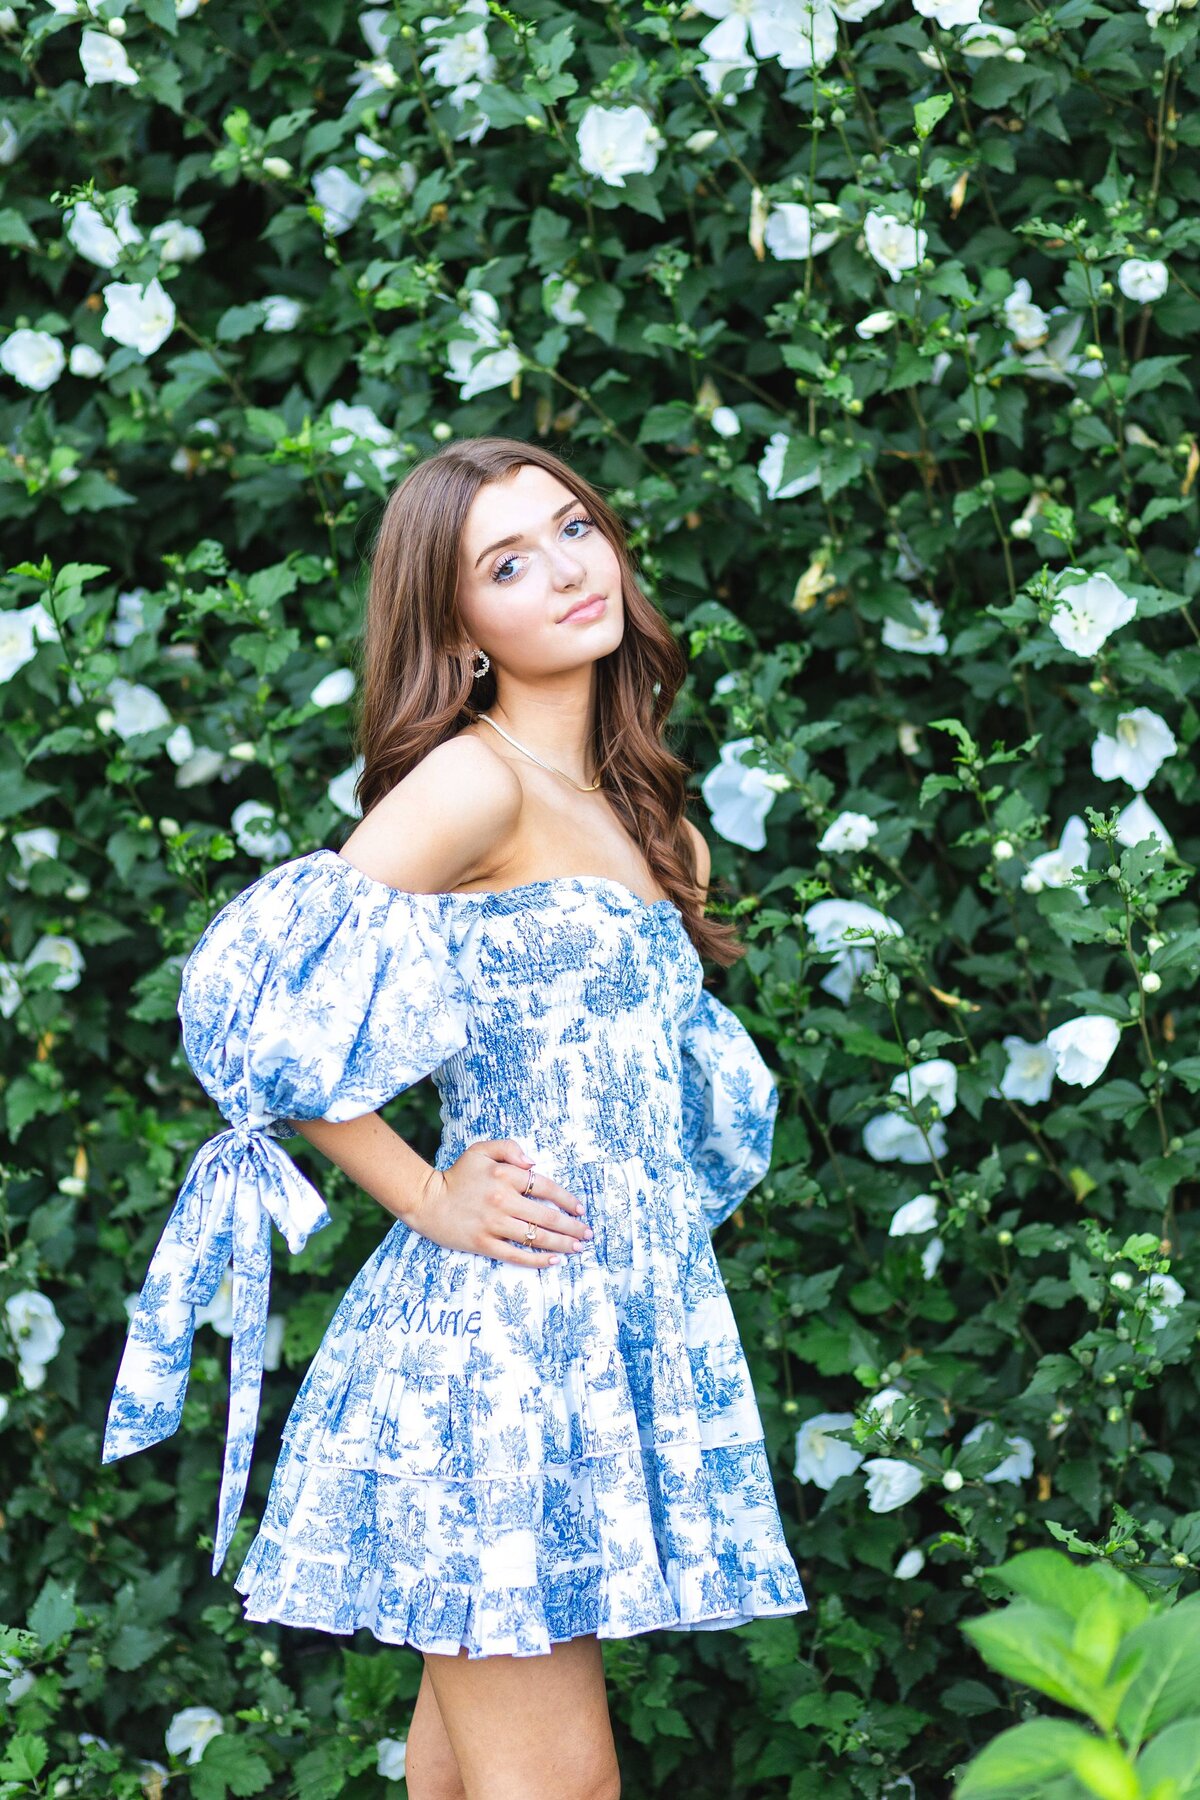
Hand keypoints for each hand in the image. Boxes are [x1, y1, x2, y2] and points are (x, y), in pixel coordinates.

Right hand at [406, 1138, 592, 1267]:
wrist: (426, 1200)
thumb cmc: (457, 1174)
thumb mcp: (480, 1150)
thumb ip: (509, 1147)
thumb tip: (533, 1163)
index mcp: (504, 1175)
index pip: (544, 1187)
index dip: (566, 1199)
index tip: (580, 1208)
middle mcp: (502, 1200)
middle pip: (546, 1216)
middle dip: (571, 1226)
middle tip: (587, 1234)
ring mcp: (493, 1224)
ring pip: (535, 1237)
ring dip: (561, 1244)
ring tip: (577, 1248)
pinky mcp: (483, 1244)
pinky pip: (516, 1254)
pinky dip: (537, 1260)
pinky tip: (554, 1261)